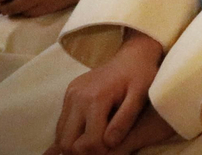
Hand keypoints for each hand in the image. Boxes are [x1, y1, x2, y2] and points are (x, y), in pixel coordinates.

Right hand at [50, 31, 164, 154]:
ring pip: (60, 135)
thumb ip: (125, 120)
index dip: (100, 152)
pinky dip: (71, 134)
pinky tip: (88, 133)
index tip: (113, 148)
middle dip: (83, 151)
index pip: (88, 142)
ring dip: (75, 144)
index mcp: (96, 98)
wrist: (132, 56)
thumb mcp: (140, 97)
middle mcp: (77, 96)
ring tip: (95, 143)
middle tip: (101, 150)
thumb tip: (109, 143)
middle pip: (67, 141)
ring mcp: (70, 94)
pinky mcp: (69, 94)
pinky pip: (62, 124)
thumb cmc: (141, 76)